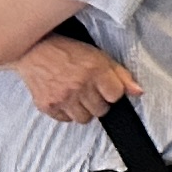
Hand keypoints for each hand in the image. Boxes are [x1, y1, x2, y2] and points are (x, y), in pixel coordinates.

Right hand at [14, 38, 135, 123]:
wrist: (33, 50)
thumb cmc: (67, 51)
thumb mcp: (99, 56)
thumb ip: (121, 75)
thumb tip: (138, 92)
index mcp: (95, 71)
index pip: (116, 96)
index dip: (112, 92)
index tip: (105, 86)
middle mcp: (79, 86)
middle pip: (101, 110)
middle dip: (99, 101)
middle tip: (89, 90)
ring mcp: (62, 98)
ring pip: (84, 119)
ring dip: (84, 109)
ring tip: (77, 95)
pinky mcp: (48, 106)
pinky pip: (66, 120)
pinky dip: (67, 112)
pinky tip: (64, 98)